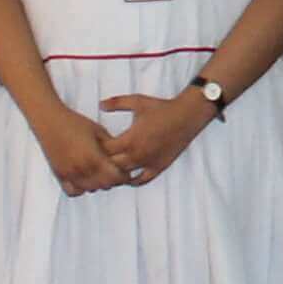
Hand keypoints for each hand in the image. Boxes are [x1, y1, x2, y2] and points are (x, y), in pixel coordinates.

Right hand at [24, 96, 128, 196]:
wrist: (50, 121)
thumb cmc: (73, 122)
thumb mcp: (98, 131)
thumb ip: (111, 146)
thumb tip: (123, 155)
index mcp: (93, 157)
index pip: (115, 177)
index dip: (124, 175)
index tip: (126, 170)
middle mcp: (81, 169)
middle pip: (105, 185)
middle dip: (113, 180)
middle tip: (116, 171)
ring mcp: (69, 174)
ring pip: (91, 189)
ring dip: (99, 184)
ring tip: (101, 173)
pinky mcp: (59, 175)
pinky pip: (73, 191)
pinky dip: (82, 189)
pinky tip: (85, 179)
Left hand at [100, 90, 218, 184]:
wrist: (186, 115)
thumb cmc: (162, 108)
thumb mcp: (137, 101)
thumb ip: (117, 103)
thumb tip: (100, 104)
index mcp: (129, 139)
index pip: (104, 151)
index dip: (96, 148)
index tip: (95, 143)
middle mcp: (137, 154)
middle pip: (110, 166)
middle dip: (103, 162)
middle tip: (101, 156)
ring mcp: (148, 163)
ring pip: (124, 176)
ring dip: (115, 172)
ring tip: (111, 167)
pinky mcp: (158, 167)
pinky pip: (142, 181)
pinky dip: (132, 181)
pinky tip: (127, 177)